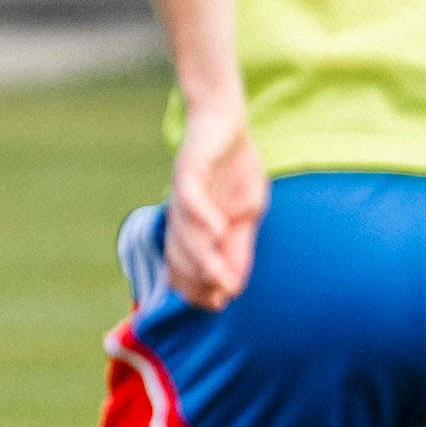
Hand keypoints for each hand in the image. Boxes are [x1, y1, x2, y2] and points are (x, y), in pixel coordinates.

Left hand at [162, 115, 267, 309]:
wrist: (224, 122)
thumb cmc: (235, 169)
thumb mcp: (245, 214)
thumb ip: (237, 247)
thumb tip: (231, 286)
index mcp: (191, 230)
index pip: (187, 268)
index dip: (200, 288)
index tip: (219, 304)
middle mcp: (181, 216)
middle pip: (180, 256)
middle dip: (198, 280)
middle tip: (218, 297)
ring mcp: (183, 194)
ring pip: (184, 231)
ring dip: (201, 257)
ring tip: (218, 276)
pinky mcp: (188, 170)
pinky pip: (190, 197)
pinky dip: (202, 215)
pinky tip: (217, 230)